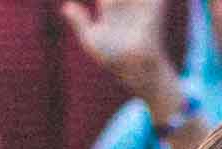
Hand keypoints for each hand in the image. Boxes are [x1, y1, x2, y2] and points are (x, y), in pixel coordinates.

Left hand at [59, 0, 178, 101]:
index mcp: (109, 5)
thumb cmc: (113, 58)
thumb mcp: (91, 39)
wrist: (136, 68)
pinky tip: (144, 1)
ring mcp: (140, 2)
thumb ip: (79, 20)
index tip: (101, 0)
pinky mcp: (155, 6)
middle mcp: (125, 0)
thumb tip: (66, 6)